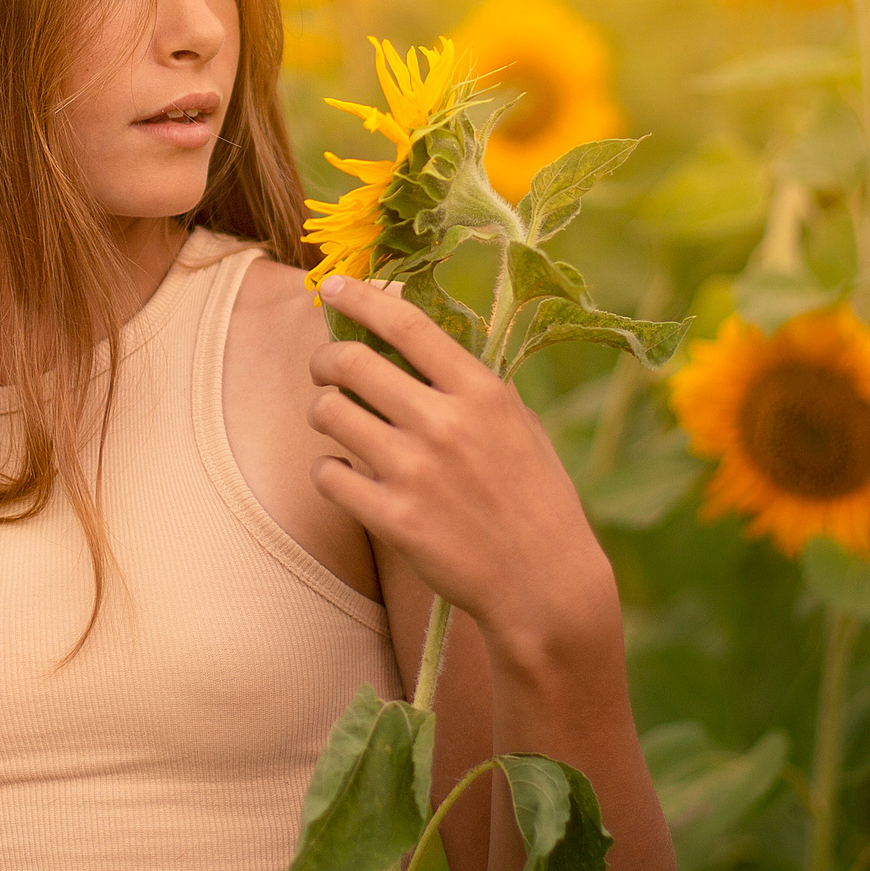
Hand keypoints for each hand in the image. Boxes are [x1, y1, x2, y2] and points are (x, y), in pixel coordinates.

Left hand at [305, 275, 620, 667]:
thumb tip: (414, 340)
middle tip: (327, 370)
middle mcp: (445, 424)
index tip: (331, 286)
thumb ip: (469, 385)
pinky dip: (329, 470)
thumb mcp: (519, 425)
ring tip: (342, 426)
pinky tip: (348, 475)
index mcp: (481, 392)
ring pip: (328, 413)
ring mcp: (414, 472)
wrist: (545, 584)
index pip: (406, 324)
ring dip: (325, 414)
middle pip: (351, 363)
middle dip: (326, 360)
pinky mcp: (392, 519)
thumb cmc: (535, 498)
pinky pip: (326, 473)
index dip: (360, 298)